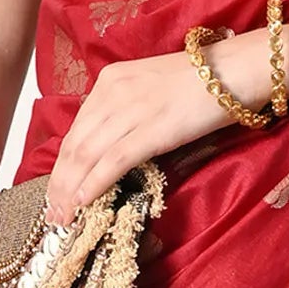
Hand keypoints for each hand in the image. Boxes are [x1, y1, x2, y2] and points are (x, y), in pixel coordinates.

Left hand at [44, 41, 259, 221]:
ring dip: (70, 190)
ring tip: (63, 217)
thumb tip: (112, 146)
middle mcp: (112, 93)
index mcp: (110, 81)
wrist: (235, 70)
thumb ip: (127, 111)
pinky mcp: (152, 129)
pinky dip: (94, 183)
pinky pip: (114, 160)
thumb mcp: (150, 88)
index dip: (61, 165)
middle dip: (59, 183)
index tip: (56, 191)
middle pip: (74, 145)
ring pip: (87, 155)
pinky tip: (84, 202)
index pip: (75, 130)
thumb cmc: (202, 81)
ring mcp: (131, 110)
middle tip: (52, 214)